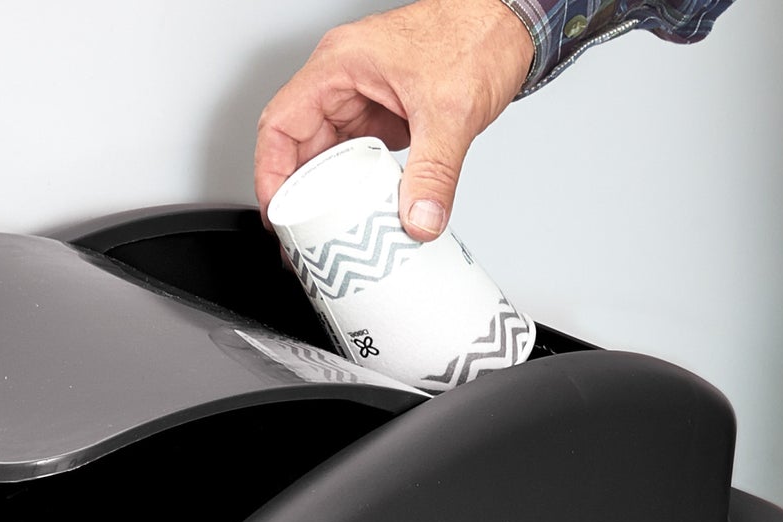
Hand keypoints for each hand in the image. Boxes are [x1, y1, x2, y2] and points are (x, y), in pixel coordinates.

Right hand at [255, 0, 533, 239]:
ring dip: (322, 196)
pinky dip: (350, 188)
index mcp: (340, 66)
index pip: (280, 124)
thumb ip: (434, 173)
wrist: (512, 22)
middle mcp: (343, 81)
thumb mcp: (451, 111)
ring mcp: (361, 98)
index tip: (278, 215)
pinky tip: (353, 214)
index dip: (271, 174)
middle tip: (299, 238)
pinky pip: (351, 157)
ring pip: (324, 155)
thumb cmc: (476, 34)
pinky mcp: (380, 115)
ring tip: (321, 235)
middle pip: (298, 146)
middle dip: (296, 197)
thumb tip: (419, 220)